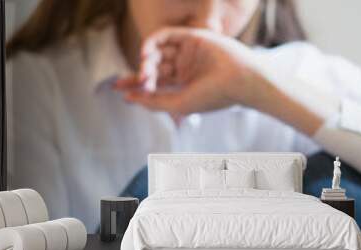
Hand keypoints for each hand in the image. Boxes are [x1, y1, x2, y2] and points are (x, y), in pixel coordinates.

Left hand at [114, 27, 265, 115]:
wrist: (240, 80)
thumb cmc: (213, 96)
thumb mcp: (178, 103)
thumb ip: (153, 102)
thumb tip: (128, 99)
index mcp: (183, 85)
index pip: (155, 84)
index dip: (136, 86)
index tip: (120, 90)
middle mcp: (184, 68)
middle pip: (153, 68)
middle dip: (138, 74)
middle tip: (132, 81)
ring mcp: (188, 52)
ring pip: (158, 52)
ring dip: (147, 60)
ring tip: (144, 70)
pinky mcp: (192, 37)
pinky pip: (166, 35)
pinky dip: (153, 42)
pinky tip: (145, 53)